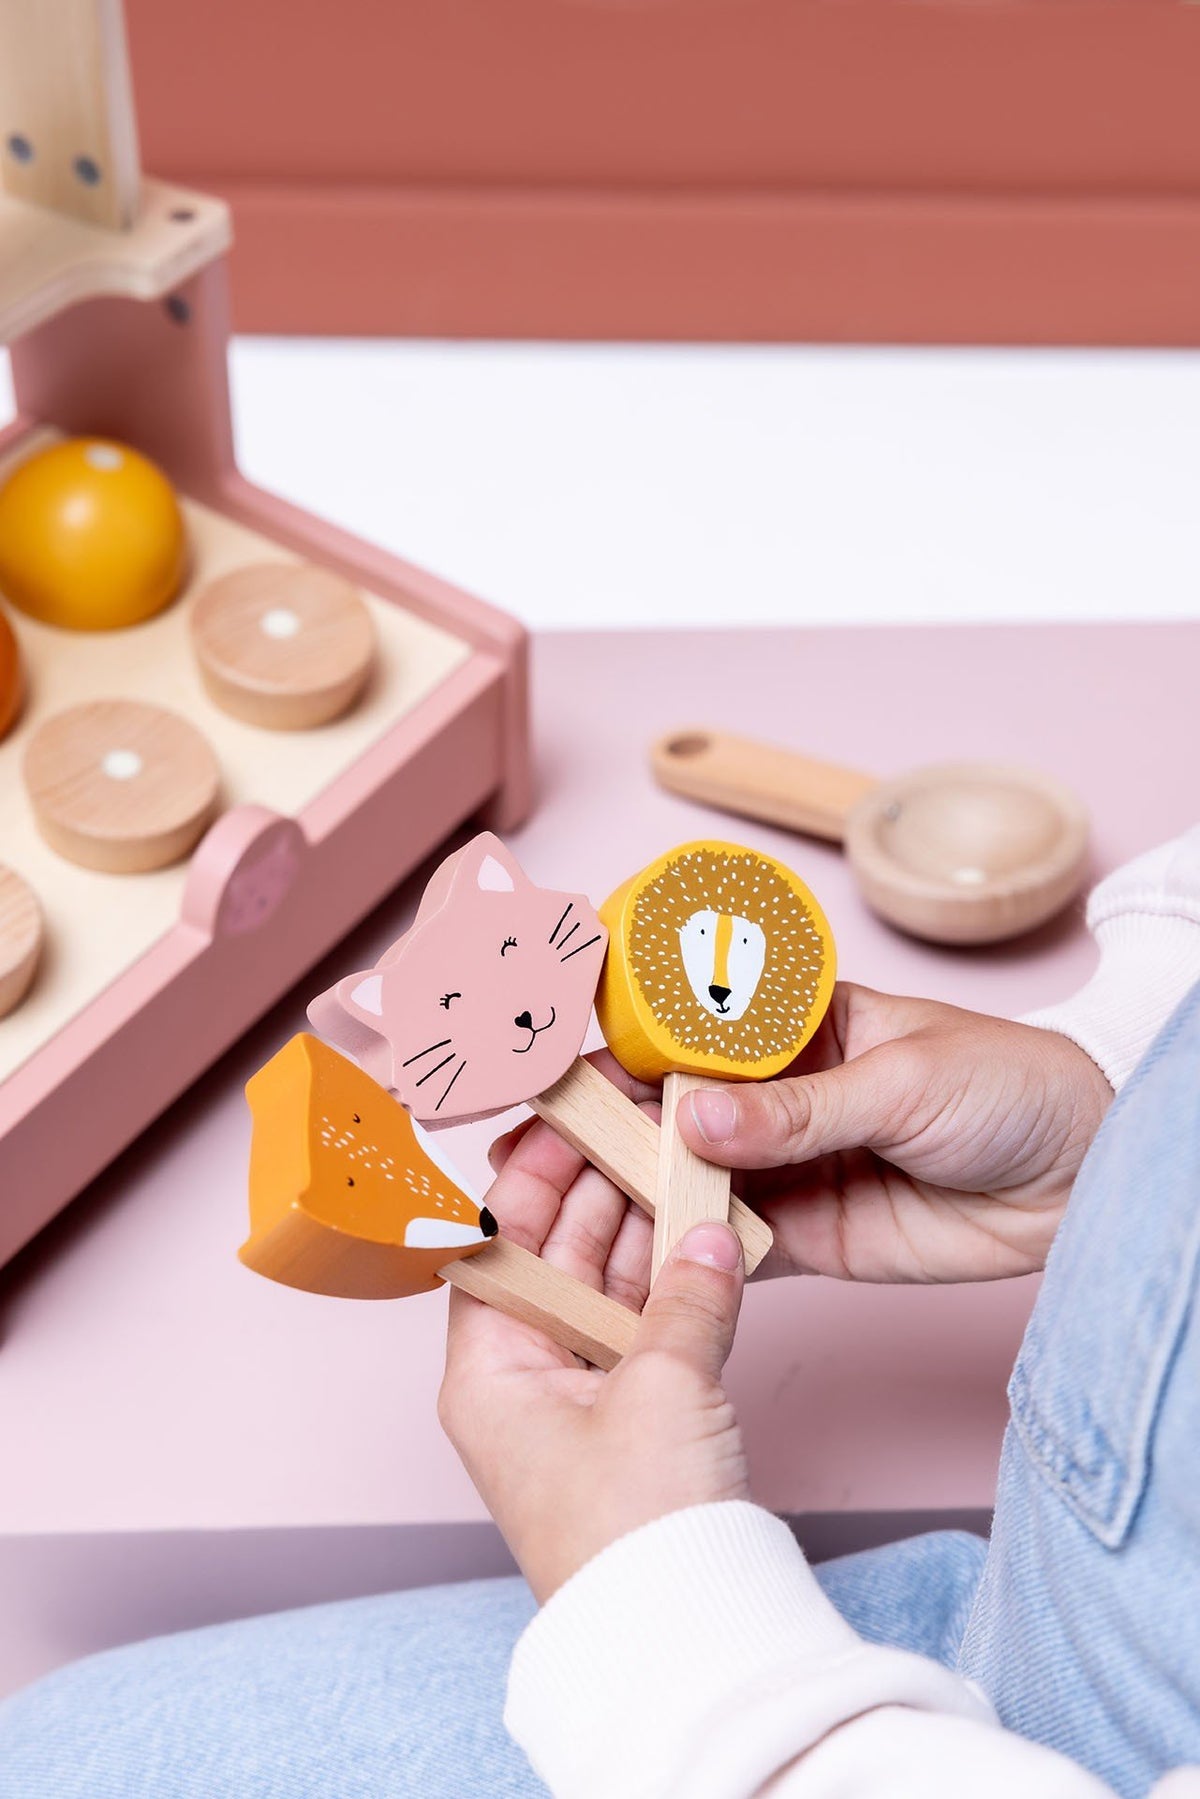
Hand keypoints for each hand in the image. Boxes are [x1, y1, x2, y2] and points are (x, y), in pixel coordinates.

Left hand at [439, 1151, 747, 1603]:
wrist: (682, 1630)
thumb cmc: (635, 1528)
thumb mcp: (662, 1388)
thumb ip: (685, 1297)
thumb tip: (706, 1234)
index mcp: (489, 1372)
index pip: (496, 1247)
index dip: (529, 1179)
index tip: (564, 1122)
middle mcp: (523, 1382)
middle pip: (552, 1261)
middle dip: (595, 1193)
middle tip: (632, 1128)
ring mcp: (579, 1403)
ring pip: (603, 1291)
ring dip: (639, 1232)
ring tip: (672, 1164)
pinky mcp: (631, 1424)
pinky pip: (643, 1330)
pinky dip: (670, 1285)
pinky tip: (699, 1236)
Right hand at [491, 991, 1112, 1285]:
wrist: (1087, 1177)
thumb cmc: (1011, 1086)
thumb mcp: (903, 1081)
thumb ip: (797, 1110)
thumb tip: (690, 1118)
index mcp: (793, 1027)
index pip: (682, 1033)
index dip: (609, 1052)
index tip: (545, 1075)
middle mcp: (774, 1097)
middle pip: (663, 1116)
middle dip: (594, 1139)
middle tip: (524, 1167)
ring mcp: (785, 1167)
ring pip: (682, 1185)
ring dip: (622, 1204)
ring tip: (557, 1226)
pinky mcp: (806, 1236)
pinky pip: (726, 1247)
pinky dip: (677, 1260)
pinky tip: (624, 1271)